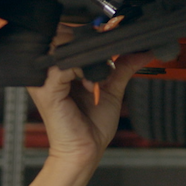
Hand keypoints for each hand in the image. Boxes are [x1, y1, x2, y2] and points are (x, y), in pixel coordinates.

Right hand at [26, 24, 155, 166]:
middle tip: (104, 63)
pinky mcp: (46, 89)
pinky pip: (63, 66)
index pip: (67, 34)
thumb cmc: (92, 125)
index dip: (88, 35)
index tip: (108, 43)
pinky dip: (81, 72)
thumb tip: (143, 50)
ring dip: (85, 59)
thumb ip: (122, 66)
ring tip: (94, 81)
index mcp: (58, 67)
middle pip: (62, 35)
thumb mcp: (111, 88)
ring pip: (62, 46)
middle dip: (87, 45)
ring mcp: (42, 78)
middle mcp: (46, 70)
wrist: (86, 151)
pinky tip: (89, 86)